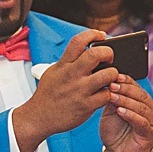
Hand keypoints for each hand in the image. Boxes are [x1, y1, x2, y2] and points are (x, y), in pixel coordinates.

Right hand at [11, 29, 115, 151]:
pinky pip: (106, 95)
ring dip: (113, 74)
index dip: (93, 34)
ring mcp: (80, 90)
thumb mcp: (53, 71)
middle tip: (110, 57)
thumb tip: (87, 52)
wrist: (38, 117)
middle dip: (108, 52)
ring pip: (107, 75)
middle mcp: (72, 75)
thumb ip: (69, 61)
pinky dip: (108, 93)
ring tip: (110, 77)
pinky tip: (103, 93)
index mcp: (64, 65)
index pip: (78, 41)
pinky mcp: (86, 106)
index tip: (101, 35)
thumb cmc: (48, 94)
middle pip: (96, 54)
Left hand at [100, 74, 152, 151]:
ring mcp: (151, 122)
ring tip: (113, 97)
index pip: (136, 87)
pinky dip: (131, 115)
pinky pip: (142, 122)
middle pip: (140, 95)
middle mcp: (149, 110)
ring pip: (141, 107)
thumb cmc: (115, 132)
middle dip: (125, 89)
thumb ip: (112, 99)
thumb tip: (108, 82)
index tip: (114, 76)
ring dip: (126, 101)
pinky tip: (121, 111)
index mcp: (141, 102)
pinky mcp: (149, 134)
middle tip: (112, 85)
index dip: (126, 81)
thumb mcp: (110, 112)